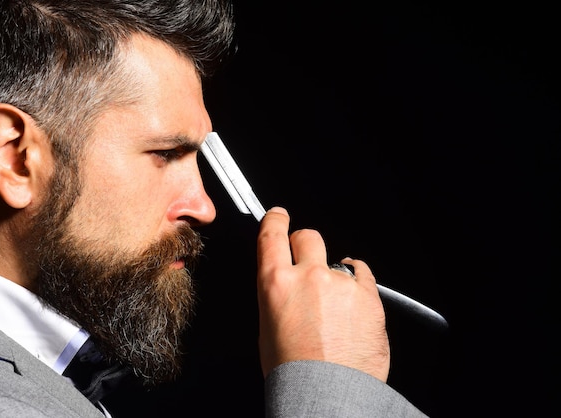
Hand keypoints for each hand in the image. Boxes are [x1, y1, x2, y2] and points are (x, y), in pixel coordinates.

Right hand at [256, 207, 389, 381]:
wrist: (329, 394)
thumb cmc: (296, 370)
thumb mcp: (269, 327)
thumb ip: (278, 295)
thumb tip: (287, 283)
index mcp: (276, 283)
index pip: (272, 234)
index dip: (276, 220)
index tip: (279, 216)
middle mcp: (308, 276)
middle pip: (308, 236)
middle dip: (306, 244)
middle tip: (308, 262)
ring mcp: (341, 283)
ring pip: (337, 261)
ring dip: (334, 276)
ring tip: (335, 310)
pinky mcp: (368, 294)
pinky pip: (361, 273)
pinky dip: (356, 284)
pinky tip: (351, 307)